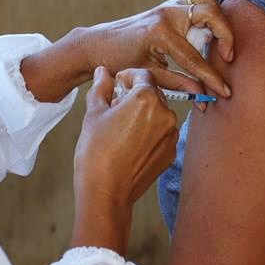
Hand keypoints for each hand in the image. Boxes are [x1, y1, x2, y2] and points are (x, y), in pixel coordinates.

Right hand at [70, 67, 179, 254]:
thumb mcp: (94, 113)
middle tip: (114, 108)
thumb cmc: (96, 151)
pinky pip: (161, 134)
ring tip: (120, 128)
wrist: (106, 192)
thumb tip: (103, 72)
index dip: (128, 77)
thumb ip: (101, 88)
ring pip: (158, 114)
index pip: (143, 75)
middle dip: (135, 96)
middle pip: (152, 94)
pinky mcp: (170, 153)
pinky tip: (130, 144)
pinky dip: (149, 133)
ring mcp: (170, 136)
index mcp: (146, 99)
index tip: (116, 85)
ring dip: (143, 115)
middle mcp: (165, 114)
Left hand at [73, 0, 234, 97]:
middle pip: (209, 14)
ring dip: (217, 16)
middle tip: (226, 57)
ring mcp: (167, 5)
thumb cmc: (118, 61)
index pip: (195, 58)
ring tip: (217, 39)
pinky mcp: (168, 4)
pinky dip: (207, 6)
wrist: (97, 44)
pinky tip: (207, 28)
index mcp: (160, 33)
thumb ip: (177, 83)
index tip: (225, 91)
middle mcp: (166, 14)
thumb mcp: (148, 75)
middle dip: (225, 36)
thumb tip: (203, 94)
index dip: (212, 78)